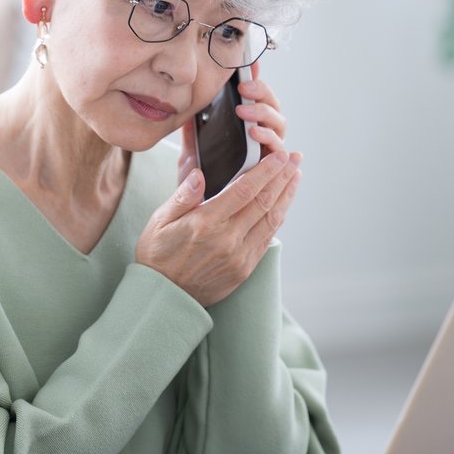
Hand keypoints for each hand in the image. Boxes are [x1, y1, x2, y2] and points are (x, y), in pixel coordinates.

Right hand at [138, 149, 302, 307]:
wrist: (164, 297)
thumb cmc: (157, 255)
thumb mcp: (160, 221)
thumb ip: (183, 196)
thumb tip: (200, 174)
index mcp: (206, 223)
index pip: (245, 190)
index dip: (266, 170)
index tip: (280, 156)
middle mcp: (227, 240)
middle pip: (264, 202)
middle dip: (283, 177)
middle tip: (295, 158)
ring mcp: (239, 257)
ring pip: (272, 220)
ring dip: (286, 196)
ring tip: (295, 177)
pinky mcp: (244, 269)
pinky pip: (267, 239)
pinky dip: (278, 218)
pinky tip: (282, 205)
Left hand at [176, 62, 287, 184]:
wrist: (197, 217)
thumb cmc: (198, 184)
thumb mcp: (191, 153)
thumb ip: (192, 132)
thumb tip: (184, 105)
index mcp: (243, 129)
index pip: (255, 98)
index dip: (256, 79)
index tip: (250, 64)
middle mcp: (260, 139)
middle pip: (272, 108)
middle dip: (261, 93)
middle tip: (244, 87)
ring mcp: (267, 154)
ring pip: (278, 126)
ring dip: (264, 114)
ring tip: (245, 111)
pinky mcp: (271, 171)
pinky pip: (278, 152)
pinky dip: (270, 139)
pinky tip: (256, 133)